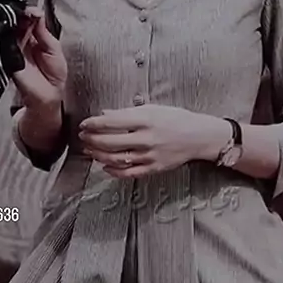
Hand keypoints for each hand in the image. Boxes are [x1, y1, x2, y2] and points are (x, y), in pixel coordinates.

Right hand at [12, 7, 66, 108]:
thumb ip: (44, 32)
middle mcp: (21, 41)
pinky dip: (7, 38)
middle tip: (26, 13)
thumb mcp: (54, 48)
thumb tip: (36, 13)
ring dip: (13, 24)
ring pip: (8, 32)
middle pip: (16, 23)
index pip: (27, 19)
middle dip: (20, 16)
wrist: (49, 96)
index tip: (32, 10)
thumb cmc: (53, 74)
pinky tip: (12, 32)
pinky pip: (3, 45)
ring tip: (20, 20)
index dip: (28, 13)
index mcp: (33, 37)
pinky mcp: (7, 59)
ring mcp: (12, 50)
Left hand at [79, 104, 229, 177]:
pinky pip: (128, 173)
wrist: (199, 136)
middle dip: (92, 139)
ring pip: (115, 159)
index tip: (84, 124)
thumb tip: (105, 114)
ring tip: (90, 150)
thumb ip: (127, 113)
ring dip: (98, 155)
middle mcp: (146, 138)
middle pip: (110, 142)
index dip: (94, 124)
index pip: (112, 122)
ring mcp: (149, 156)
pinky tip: (105, 167)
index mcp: (146, 120)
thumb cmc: (176, 119)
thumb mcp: (153, 109)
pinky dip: (113, 171)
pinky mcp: (153, 168)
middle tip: (83, 137)